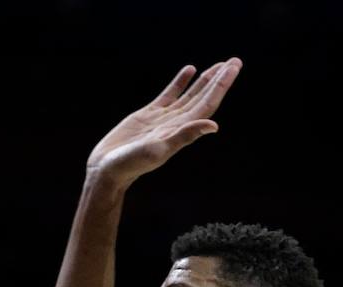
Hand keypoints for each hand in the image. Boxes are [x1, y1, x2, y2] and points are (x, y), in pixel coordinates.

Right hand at [86, 58, 241, 187]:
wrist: (107, 169)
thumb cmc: (130, 164)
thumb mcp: (158, 150)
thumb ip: (184, 136)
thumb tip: (213, 126)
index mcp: (182, 130)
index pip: (207, 104)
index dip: (221, 86)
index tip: (233, 67)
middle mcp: (176, 123)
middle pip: (203, 97)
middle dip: (219, 79)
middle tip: (234, 61)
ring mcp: (163, 118)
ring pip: (189, 95)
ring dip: (204, 81)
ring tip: (218, 65)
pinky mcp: (148, 115)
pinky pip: (169, 95)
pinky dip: (180, 82)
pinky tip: (189, 70)